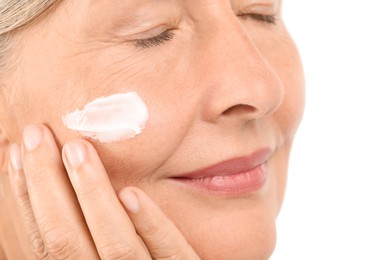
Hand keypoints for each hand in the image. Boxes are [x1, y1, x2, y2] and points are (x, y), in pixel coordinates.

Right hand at [4, 124, 199, 258]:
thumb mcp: (103, 249)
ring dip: (93, 194)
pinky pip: (170, 252)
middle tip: (36, 133)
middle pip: (67, 241)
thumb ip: (86, 228)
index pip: (46, 238)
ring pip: (117, 244)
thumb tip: (54, 182)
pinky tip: (131, 193)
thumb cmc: (136, 256)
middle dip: (47, 185)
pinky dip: (149, 224)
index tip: (16, 151)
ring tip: (77, 148)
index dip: (28, 196)